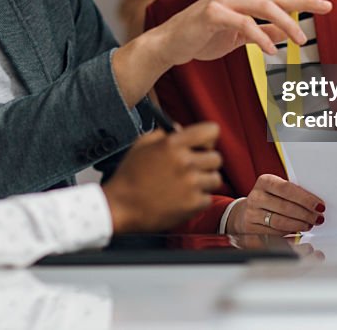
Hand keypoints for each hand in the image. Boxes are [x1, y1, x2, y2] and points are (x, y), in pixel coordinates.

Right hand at [102, 123, 221, 232]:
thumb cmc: (129, 176)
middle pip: (216, 158)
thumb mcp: (141, 145)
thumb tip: (181, 130)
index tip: (202, 146)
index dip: (208, 139)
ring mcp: (191, 184)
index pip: (211, 131)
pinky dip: (197, 200)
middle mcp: (185, 162)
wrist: (120, 207)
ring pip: (215, 179)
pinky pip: (208, 198)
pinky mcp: (193, 205)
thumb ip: (163, 133)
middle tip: (192, 169)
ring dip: (204, 182)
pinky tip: (181, 199)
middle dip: (205, 163)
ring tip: (186, 186)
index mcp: (173, 144)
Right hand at [154, 0, 331, 66]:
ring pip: (264, 7)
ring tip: (301, 40)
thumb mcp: (237, 36)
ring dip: (286, 24)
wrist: (170, 43)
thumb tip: (286, 34)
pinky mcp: (213, 13)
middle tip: (327, 7)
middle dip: (303, 0)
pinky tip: (271, 50)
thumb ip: (261, 31)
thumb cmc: (202, 37)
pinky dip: (261, 37)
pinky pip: (244, 23)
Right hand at [225, 174, 324, 234]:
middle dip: (305, 214)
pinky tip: (297, 232)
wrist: (247, 211)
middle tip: (318, 218)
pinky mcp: (251, 230)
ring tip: (309, 225)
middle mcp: (256, 197)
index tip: (319, 205)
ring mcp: (251, 214)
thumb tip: (316, 204)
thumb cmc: (269, 199)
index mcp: (265, 181)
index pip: (286, 189)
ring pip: (280, 222)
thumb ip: (294, 193)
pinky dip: (289, 235)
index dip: (305, 198)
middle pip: (285, 207)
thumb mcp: (278, 190)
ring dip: (298, 225)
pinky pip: (274, 234)